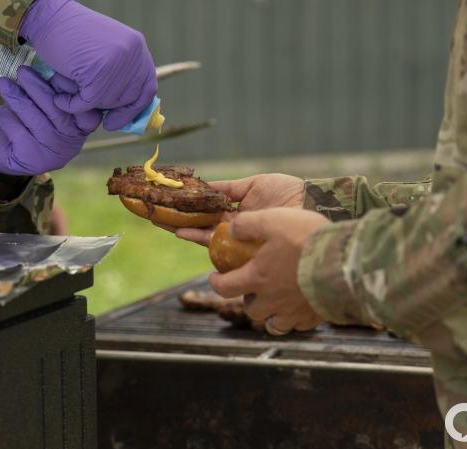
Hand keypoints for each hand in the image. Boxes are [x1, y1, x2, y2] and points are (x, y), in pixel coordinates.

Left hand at [0, 67, 101, 175]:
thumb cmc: (30, 123)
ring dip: (17, 98)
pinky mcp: (31, 159)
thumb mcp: (45, 106)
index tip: (55, 74)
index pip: (87, 112)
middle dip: (38, 88)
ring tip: (4, 83)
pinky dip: (6, 118)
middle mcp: (70, 142)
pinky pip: (18, 132)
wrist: (5, 155)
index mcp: (80, 128)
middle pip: (57, 111)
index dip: (73, 93)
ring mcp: (52, 152)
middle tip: (22, 71)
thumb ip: (51, 92)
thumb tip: (45, 67)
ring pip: (35, 120)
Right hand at [20, 0, 157, 130]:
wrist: (47, 18)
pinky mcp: (97, 73)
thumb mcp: (107, 50)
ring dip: (85, 104)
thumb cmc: (71, 35)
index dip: (134, 108)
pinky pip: (87, 104)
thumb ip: (122, 72)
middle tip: (87, 104)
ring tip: (69, 92)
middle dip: (107, 106)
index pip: (147, 88)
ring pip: (107, 103)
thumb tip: (130, 112)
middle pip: (128, 99)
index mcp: (137, 47)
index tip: (117, 121)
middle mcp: (132, 54)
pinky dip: (71, 105)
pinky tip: (60, 100)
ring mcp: (116, 64)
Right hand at [175, 174, 304, 245]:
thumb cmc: (287, 193)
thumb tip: (205, 185)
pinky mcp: (244, 245)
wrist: (309, 204)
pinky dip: (199, 236)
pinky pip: (218, 242)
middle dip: (180, 221)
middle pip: (202, 224)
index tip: (171, 204)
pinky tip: (182, 231)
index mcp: (240, 211)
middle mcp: (237, 227)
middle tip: (157, 217)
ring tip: (163, 224)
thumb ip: (230, 188)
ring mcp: (239, 238)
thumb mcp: (254, 184)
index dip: (190, 208)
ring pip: (205, 234)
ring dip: (183, 229)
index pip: (209, 210)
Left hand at [209, 208, 327, 334]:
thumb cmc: (306, 239)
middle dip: (248, 299)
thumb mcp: (273, 220)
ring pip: (273, 324)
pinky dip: (296, 319)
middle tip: (254, 286)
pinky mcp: (315, 316)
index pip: (225, 288)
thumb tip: (231, 228)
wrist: (344, 261)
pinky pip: (300, 326)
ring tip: (275, 302)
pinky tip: (300, 306)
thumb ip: (248, 224)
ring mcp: (294, 312)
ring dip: (270, 315)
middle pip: (251, 310)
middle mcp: (272, 300)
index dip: (216, 283)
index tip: (215, 277)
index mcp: (258, 278)